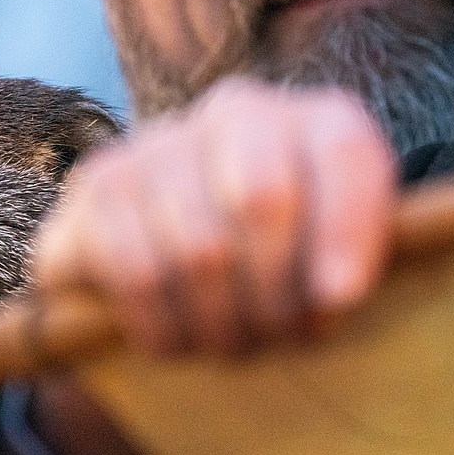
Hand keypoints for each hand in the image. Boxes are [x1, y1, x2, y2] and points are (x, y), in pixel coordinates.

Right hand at [33, 76, 397, 355]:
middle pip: (263, 202)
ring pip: (197, 248)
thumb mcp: (343, 265)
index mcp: (316, 122)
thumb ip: (356, 268)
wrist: (182, 259)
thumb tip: (333, 292)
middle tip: (278, 337)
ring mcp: (162, 141)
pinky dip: (162, 323)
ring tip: (233, 343)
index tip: (340, 301)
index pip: (345, 154)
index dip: (348, 233)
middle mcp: (238, 111)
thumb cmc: (287, 270)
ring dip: (220, 321)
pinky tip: (178, 338)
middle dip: (276, 295)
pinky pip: (133, 269)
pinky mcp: (97, 183)